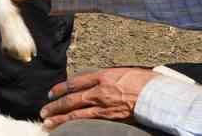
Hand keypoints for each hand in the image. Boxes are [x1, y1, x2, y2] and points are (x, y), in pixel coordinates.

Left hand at [40, 67, 158, 130]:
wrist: (157, 95)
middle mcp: (99, 90)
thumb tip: (98, 82)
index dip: (61, 87)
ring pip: (76, 113)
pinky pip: (88, 122)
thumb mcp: (125, 72)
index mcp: (103, 75)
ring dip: (59, 118)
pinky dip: (75, 125)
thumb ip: (109, 78)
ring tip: (47, 122)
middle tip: (44, 110)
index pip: (76, 81)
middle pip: (71, 98)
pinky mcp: (110, 118)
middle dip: (56, 105)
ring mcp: (103, 105)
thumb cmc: (145, 82)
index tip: (51, 92)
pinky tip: (66, 128)